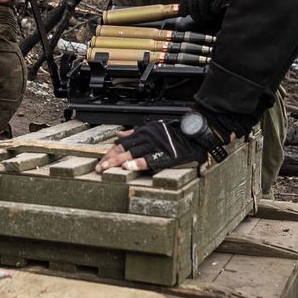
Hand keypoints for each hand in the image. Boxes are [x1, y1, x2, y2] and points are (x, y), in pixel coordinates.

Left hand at [96, 114, 227, 173]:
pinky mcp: (166, 154)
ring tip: (107, 169)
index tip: (102, 160)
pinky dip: (138, 163)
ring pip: (133, 153)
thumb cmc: (177, 131)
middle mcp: (148, 137)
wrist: (197, 132)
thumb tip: (119, 135)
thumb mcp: (154, 127)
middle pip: (124, 148)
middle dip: (110, 158)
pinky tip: (128, 167)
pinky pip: (150, 159)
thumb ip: (135, 132)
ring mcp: (156, 145)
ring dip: (118, 162)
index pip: (123, 143)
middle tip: (99, 168)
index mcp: (144, 131)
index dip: (111, 152)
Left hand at [182, 0, 240, 28]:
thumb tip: (182, 10)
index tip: (183, 14)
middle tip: (196, 19)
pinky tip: (215, 12)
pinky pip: (215, 3)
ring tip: (207, 17)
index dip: (184, 5)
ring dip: (203, 12)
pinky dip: (213, 10)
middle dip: (193, 11)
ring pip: (203, 0)